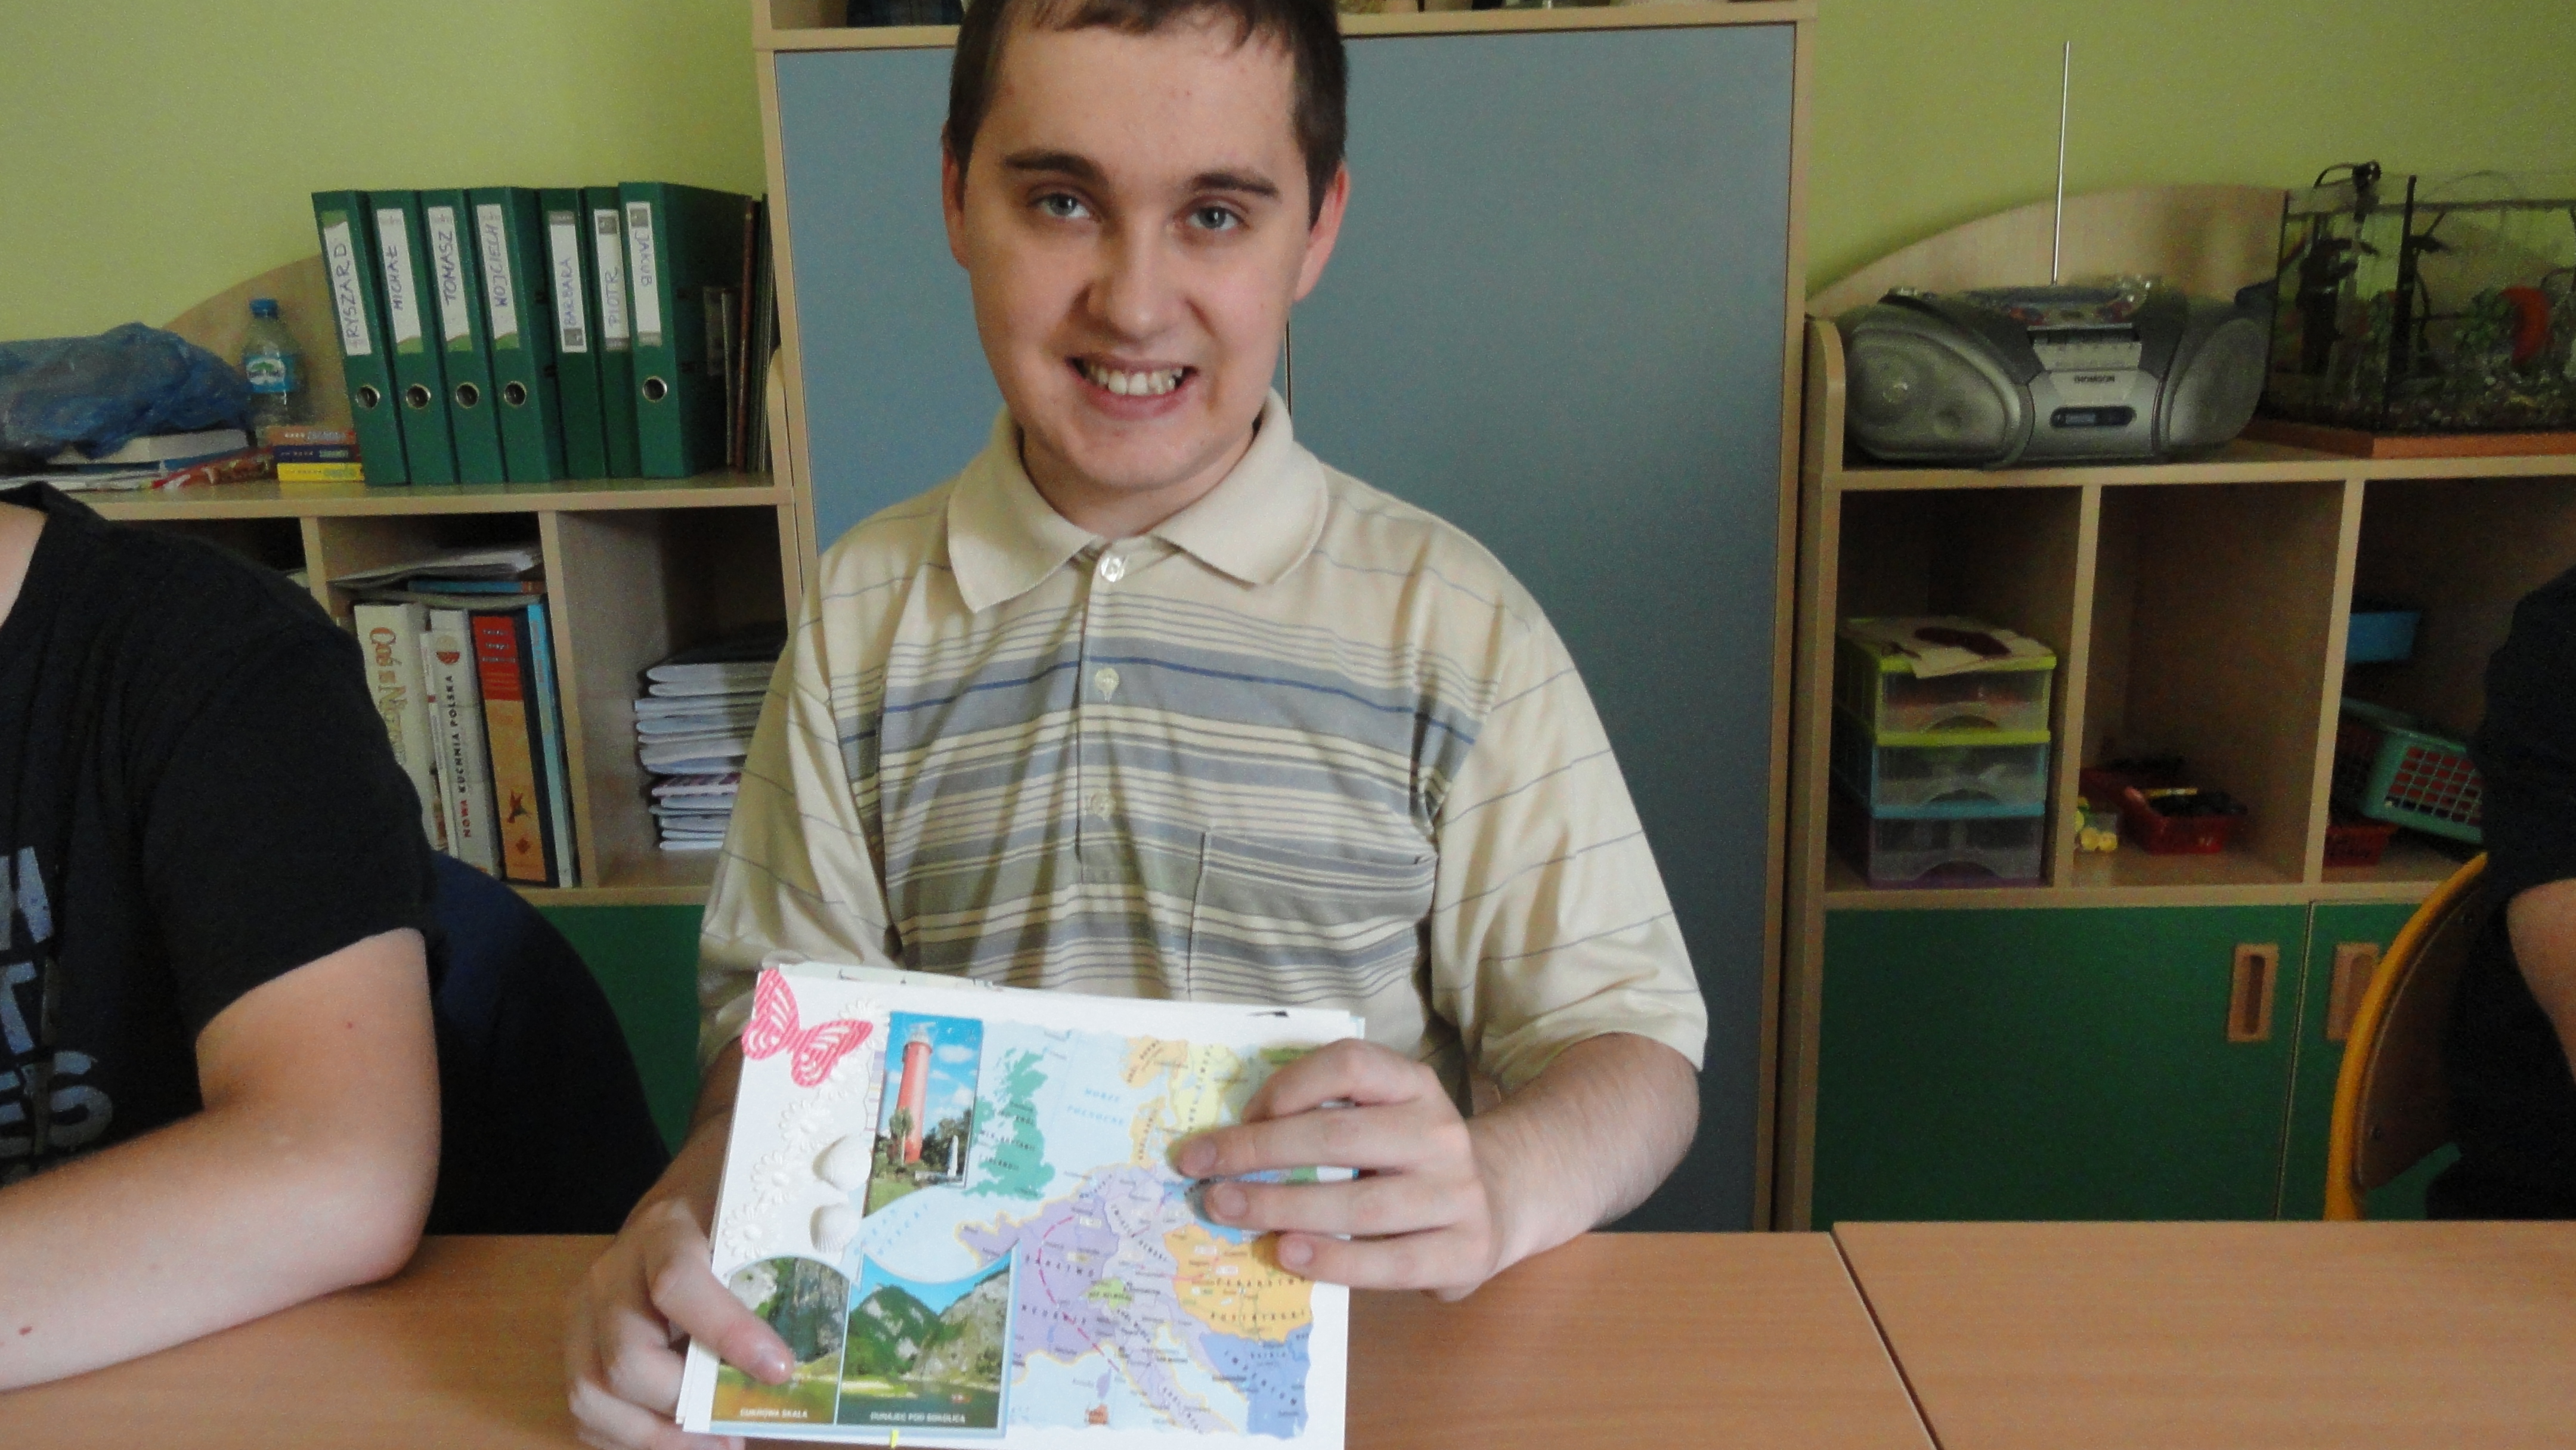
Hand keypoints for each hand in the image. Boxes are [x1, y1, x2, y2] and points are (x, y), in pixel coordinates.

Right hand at [564, 1183, 791, 1449]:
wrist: (680, 1200)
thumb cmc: (728, 1220)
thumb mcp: (754, 1228)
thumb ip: (778, 1275)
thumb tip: (801, 1359)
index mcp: (663, 1231)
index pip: (678, 1284)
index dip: (727, 1332)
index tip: (779, 1369)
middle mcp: (611, 1274)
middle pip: (627, 1358)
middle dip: (686, 1405)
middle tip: (739, 1427)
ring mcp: (584, 1315)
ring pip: (593, 1394)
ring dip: (658, 1436)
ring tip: (718, 1444)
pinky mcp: (575, 1349)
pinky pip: (586, 1414)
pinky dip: (632, 1440)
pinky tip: (682, 1442)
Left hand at [1175, 1039, 1506, 1298]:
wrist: (1500, 1201)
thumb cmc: (1411, 1160)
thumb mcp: (1383, 1118)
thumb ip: (1328, 1118)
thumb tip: (1231, 1143)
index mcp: (1415, 1086)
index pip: (1350, 1065)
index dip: (1290, 1084)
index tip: (1244, 1113)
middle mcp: (1440, 1132)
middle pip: (1339, 1135)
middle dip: (1259, 1151)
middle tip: (1201, 1168)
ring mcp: (1457, 1194)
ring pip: (1360, 1202)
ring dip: (1282, 1207)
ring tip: (1228, 1210)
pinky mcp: (1465, 1251)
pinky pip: (1388, 1260)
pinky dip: (1332, 1259)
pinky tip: (1286, 1254)